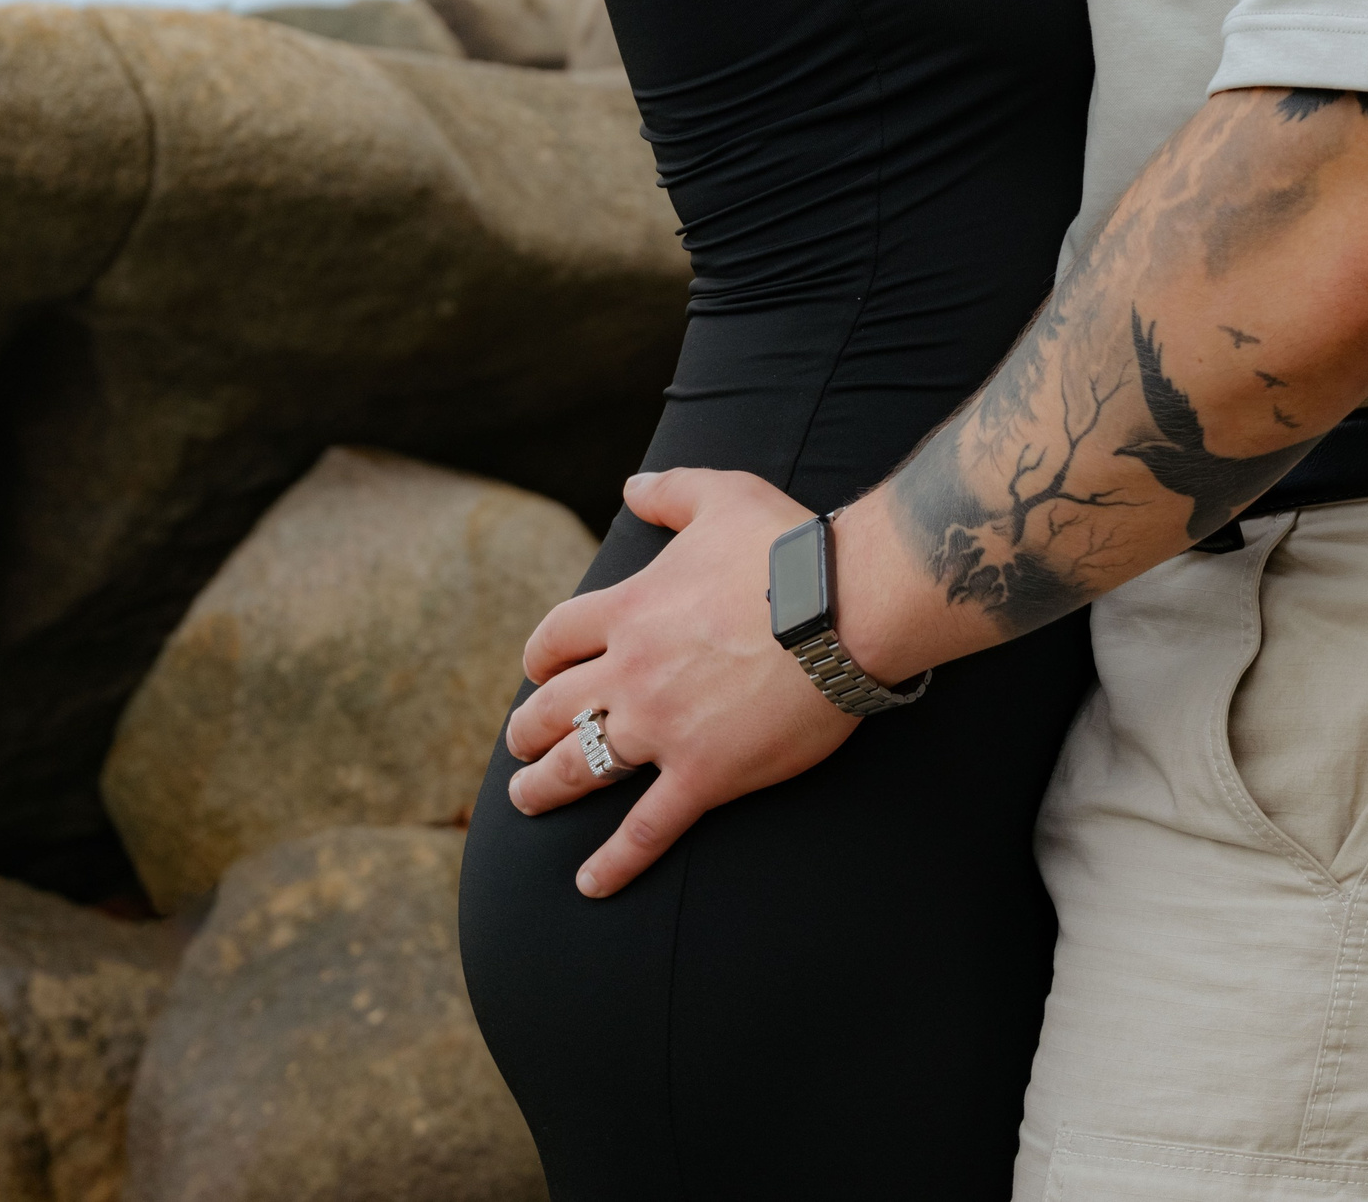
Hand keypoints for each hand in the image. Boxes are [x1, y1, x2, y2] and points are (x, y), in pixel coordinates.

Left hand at [501, 468, 856, 895]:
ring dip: (544, 788)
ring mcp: (662, 728)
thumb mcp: (722, 495)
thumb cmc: (789, 547)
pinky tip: (590, 883)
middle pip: (552, 709)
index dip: (539, 660)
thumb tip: (632, 484)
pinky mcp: (704, 774)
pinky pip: (646, 828)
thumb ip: (670, 490)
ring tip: (526, 801)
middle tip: (520, 748)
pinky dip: (615, 861)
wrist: (847, 606)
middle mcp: (630, 672)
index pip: (555, 640)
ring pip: (580, 767)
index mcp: (629, 609)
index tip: (538, 673)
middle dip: (528, 731)